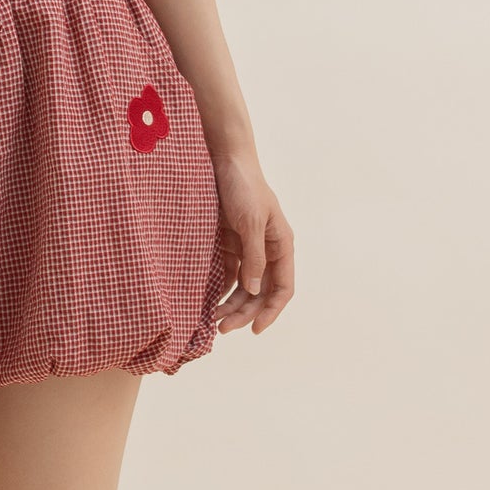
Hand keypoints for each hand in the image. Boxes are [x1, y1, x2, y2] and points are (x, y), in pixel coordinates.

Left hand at [209, 151, 293, 335]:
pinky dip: (219, 289)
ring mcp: (248, 247)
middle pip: (261, 292)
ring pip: (244, 286)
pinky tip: (207, 301)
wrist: (223, 159)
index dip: (271, 311)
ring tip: (212, 320)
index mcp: (281, 244)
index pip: (283, 288)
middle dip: (245, 312)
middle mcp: (267, 249)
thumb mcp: (251, 222)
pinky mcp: (229, 242)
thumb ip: (255, 257)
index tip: (254, 330)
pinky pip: (227, 273)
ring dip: (231, 304)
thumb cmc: (243, 186)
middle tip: (222, 329)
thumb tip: (256, 290)